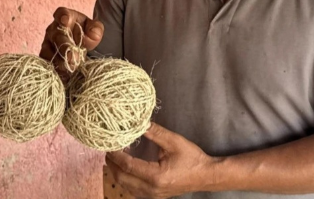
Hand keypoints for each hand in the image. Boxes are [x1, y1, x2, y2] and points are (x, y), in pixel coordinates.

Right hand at [39, 7, 103, 78]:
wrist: (77, 45)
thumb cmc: (84, 33)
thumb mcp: (93, 28)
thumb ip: (95, 29)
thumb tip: (92, 36)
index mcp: (65, 17)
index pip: (62, 13)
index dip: (63, 17)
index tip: (66, 21)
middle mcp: (53, 30)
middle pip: (57, 37)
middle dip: (65, 47)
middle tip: (73, 57)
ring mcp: (47, 45)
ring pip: (49, 53)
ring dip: (60, 61)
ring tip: (71, 68)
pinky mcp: (45, 59)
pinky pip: (47, 65)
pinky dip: (55, 70)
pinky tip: (64, 75)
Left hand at [105, 123, 220, 197]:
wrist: (206, 176)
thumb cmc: (192, 158)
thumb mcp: (174, 142)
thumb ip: (155, 132)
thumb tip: (138, 123)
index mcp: (155, 176)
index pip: (127, 166)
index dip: (116, 155)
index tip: (109, 145)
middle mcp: (151, 189)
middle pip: (122, 178)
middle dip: (112, 165)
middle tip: (107, 150)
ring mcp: (152, 195)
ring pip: (125, 186)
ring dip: (117, 173)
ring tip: (113, 159)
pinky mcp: (154, 196)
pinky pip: (133, 190)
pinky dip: (125, 179)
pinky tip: (125, 169)